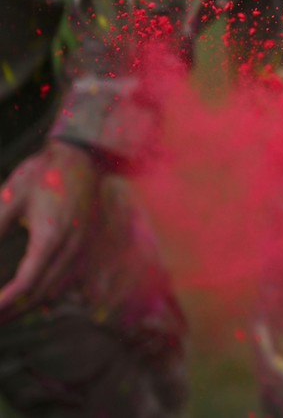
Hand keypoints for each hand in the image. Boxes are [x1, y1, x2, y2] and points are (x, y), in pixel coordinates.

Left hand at [0, 141, 98, 308]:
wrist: (82, 157)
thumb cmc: (43, 174)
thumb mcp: (11, 198)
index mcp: (52, 237)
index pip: (26, 283)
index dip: (4, 302)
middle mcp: (72, 249)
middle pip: (40, 294)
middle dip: (11, 312)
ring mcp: (82, 250)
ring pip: (55, 292)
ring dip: (27, 307)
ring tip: (2, 314)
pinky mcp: (84, 248)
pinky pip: (67, 283)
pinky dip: (46, 297)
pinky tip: (30, 302)